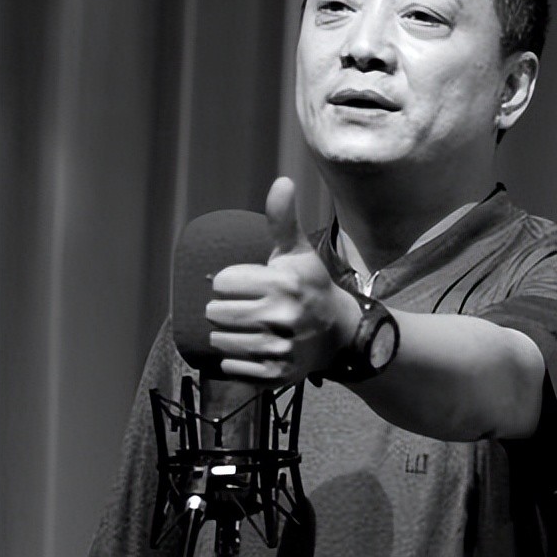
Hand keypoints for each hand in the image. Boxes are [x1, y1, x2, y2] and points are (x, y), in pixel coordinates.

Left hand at [206, 177, 357, 384]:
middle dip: (226, 309)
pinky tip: (256, 348)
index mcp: (282, 283)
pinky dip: (237, 360)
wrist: (339, 333)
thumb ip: (282, 219)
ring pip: (220, 341)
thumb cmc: (311, 287)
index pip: (221, 282)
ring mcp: (279, 348)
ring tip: (250, 328)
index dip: (230, 283)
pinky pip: (232, 367)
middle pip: (216, 313)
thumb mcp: (298, 252)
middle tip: (247, 308)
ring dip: (229, 335)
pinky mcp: (275, 374)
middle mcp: (281, 316)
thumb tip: (281, 181)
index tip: (248, 285)